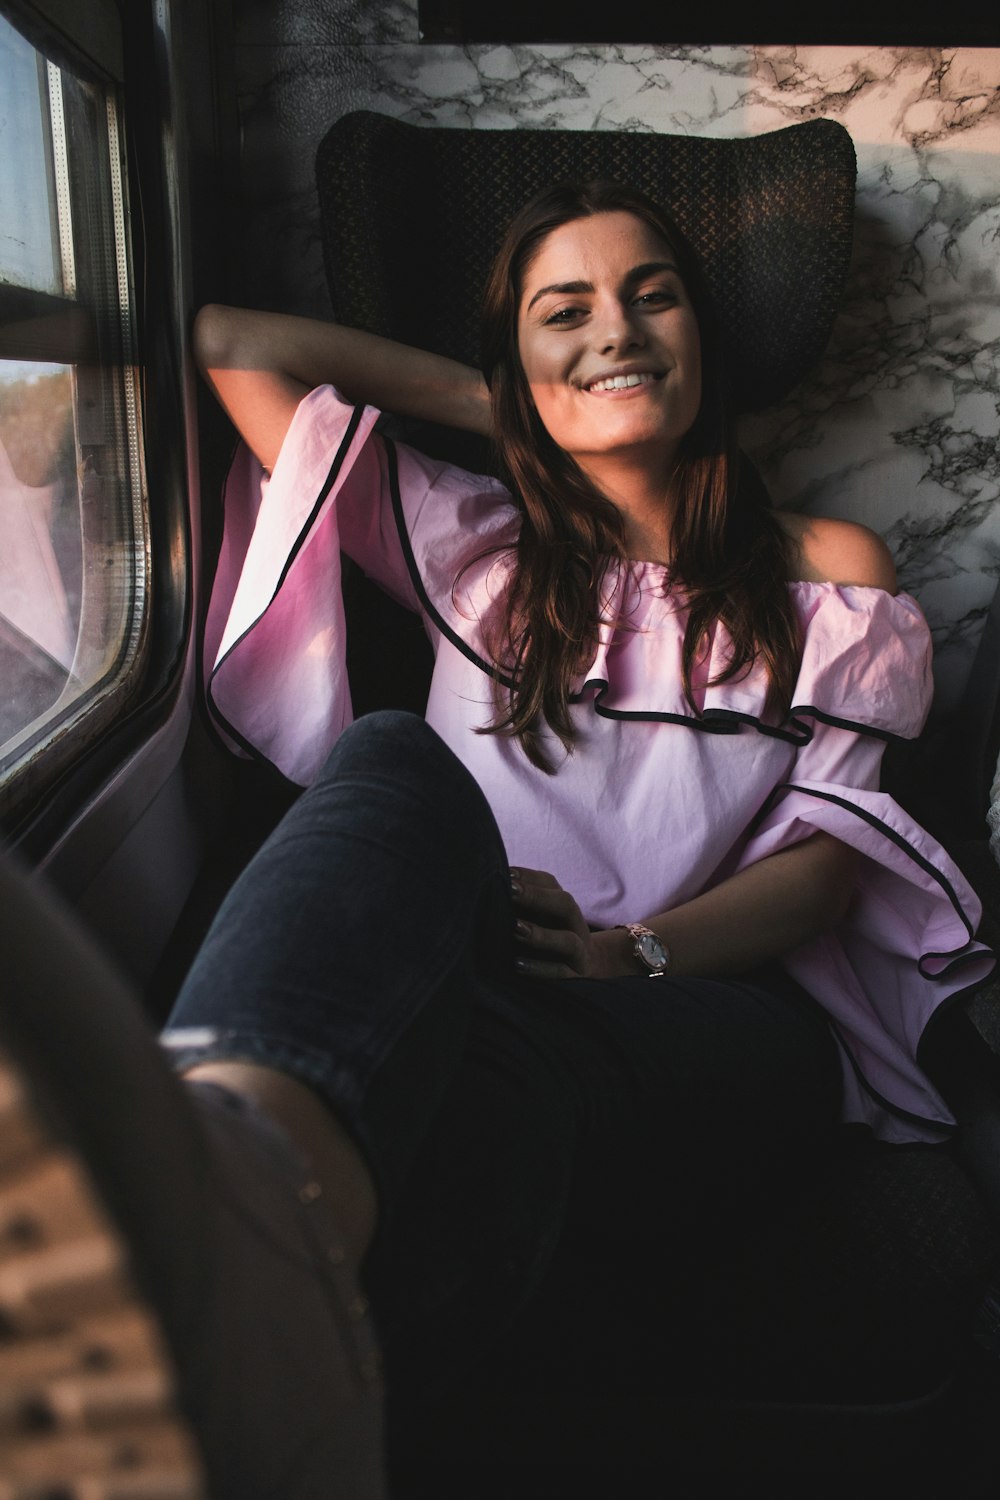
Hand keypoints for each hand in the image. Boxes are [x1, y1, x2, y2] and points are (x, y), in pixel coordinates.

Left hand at [510, 868, 630, 979]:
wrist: (579, 964)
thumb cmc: (546, 933)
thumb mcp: (536, 914)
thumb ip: (518, 902)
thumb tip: (486, 886)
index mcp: (561, 903)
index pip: (549, 883)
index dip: (528, 877)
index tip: (504, 874)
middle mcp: (573, 923)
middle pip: (565, 904)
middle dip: (536, 897)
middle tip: (510, 891)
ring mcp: (578, 951)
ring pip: (568, 941)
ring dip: (541, 935)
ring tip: (515, 929)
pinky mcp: (573, 975)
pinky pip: (558, 972)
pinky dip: (538, 968)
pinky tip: (516, 964)